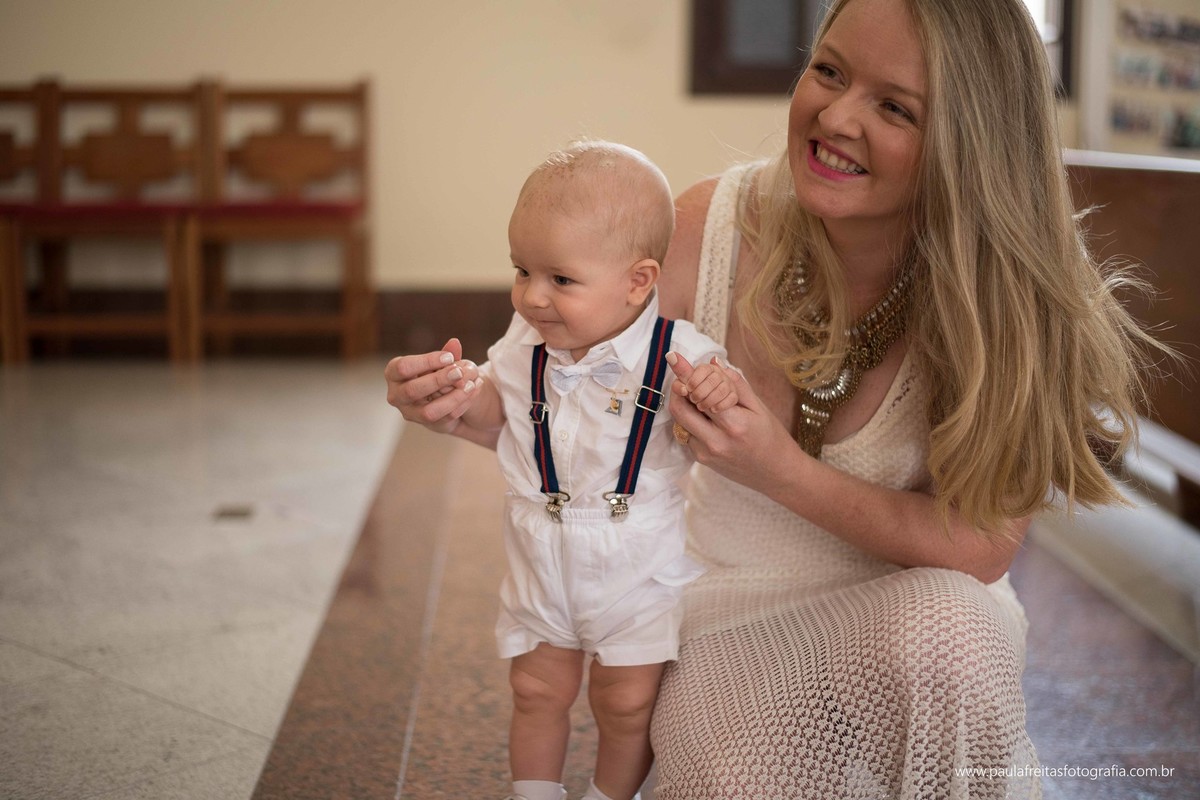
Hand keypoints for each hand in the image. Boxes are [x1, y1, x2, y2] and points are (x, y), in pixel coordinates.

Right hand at [384, 337, 480, 433]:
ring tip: (470, 385)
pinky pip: (444, 419)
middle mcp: (396, 395)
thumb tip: (455, 343)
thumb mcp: (440, 362)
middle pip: (412, 390)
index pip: (403, 367)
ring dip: (452, 398)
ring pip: (428, 412)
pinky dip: (461, 405)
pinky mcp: (426, 425)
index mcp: (394, 373)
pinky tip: (473, 391)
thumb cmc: (435, 372)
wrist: (443, 395)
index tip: (449, 357)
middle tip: (459, 372)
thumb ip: (447, 353)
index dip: (426, 362)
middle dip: (438, 380)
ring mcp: (409, 413)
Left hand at [665, 351, 799, 493]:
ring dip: (686, 405)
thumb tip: (713, 363)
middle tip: (688, 379)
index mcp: (734, 425)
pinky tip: (709, 420)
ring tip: (703, 399)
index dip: (685, 374)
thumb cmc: (772, 437)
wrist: (777, 474)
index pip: (701, 394)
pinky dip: (692, 421)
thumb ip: (735, 384)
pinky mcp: (701, 461)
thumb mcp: (759, 407)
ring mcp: (705, 454)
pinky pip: (687, 434)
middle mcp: (715, 442)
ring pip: (680, 421)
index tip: (673, 357)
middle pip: (680, 409)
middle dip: (680, 388)